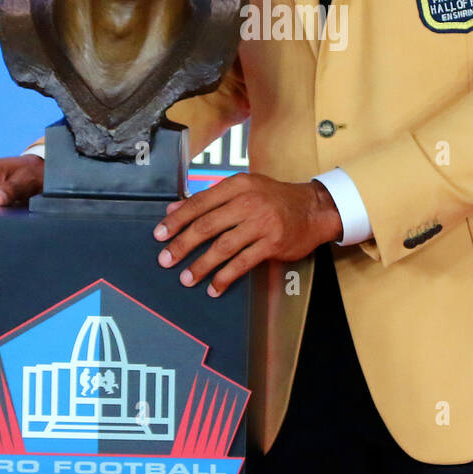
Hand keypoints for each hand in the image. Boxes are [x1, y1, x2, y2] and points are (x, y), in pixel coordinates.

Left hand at [154, 173, 342, 296]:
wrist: (313, 209)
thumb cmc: (273, 198)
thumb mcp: (243, 189)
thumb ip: (209, 199)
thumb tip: (174, 210)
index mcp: (237, 185)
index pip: (199, 203)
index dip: (177, 220)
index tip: (159, 234)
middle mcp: (247, 202)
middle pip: (207, 225)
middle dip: (182, 244)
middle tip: (165, 259)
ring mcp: (261, 223)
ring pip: (223, 247)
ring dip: (201, 265)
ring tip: (186, 278)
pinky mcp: (272, 243)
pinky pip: (243, 263)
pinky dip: (226, 277)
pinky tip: (214, 287)